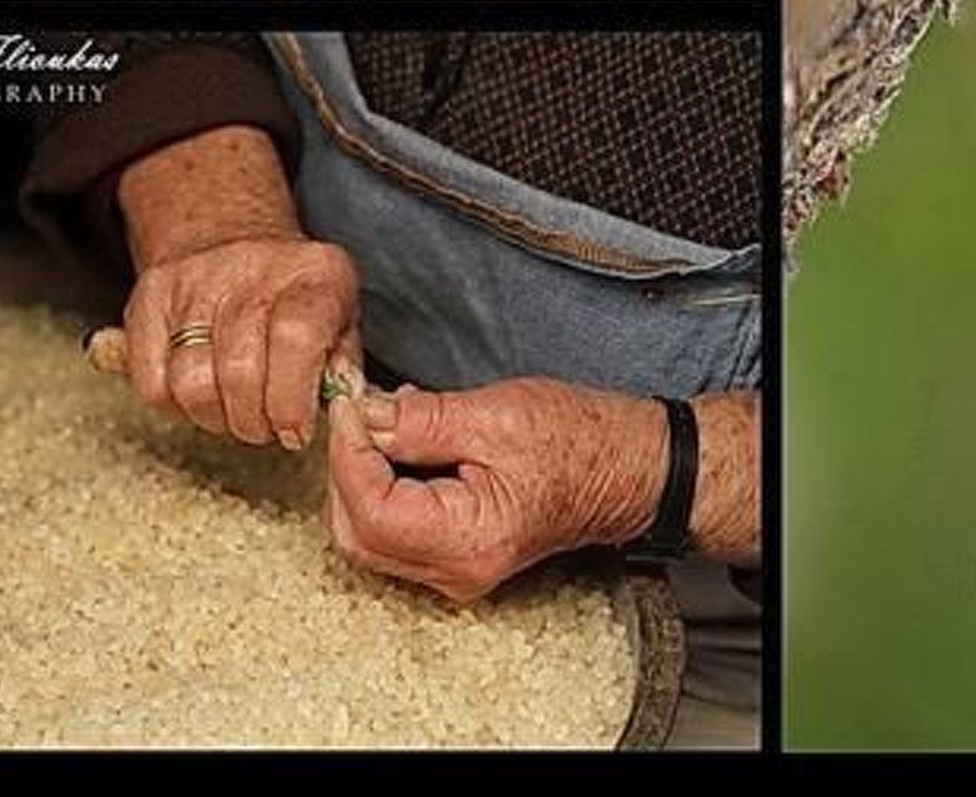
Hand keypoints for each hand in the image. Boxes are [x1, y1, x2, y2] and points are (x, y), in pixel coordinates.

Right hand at [122, 236, 358, 449]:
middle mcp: (250, 268)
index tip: (294, 430)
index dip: (292, 401)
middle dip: (255, 422)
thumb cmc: (294, 298)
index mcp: (313, 274)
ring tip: (234, 410)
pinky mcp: (148, 299)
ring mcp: (192, 281)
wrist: (228, 237)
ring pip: (191, 383)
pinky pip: (151, 383)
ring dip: (216, 418)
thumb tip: (346, 412)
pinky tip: (201, 393)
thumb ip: (346, 370)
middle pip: (240, 371)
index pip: (295, 339)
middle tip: (266, 426)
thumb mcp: (341, 321)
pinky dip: (176, 406)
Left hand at [323, 378, 665, 602]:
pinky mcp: (454, 554)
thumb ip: (420, 421)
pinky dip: (382, 485)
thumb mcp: (495, 416)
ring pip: (368, 534)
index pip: (370, 509)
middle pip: (357, 532)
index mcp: (468, 541)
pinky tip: (399, 442)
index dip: (348, 452)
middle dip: (346, 468)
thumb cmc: (580, 442)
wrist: (630, 468)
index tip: (350, 405)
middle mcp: (456, 570)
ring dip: (360, 475)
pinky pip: (394, 529)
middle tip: (358, 411)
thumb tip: (363, 415)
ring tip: (381, 420)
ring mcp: (455, 568)